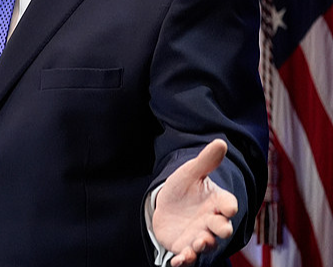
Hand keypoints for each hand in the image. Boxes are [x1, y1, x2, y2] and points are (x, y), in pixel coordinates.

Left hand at [153, 139, 238, 266]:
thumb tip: (220, 142)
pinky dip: (184, 260)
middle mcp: (212, 222)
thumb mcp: (191, 172)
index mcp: (217, 202)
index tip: (229, 207)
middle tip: (218, 230)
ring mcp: (199, 236)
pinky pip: (187, 257)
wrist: (168, 205)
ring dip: (203, 245)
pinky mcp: (184, 247)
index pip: (228, 204)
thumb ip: (206, 161)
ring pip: (206, 244)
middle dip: (221, 230)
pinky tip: (177, 261)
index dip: (229, 206)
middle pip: (221, 228)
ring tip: (198, 243)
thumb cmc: (184, 188)